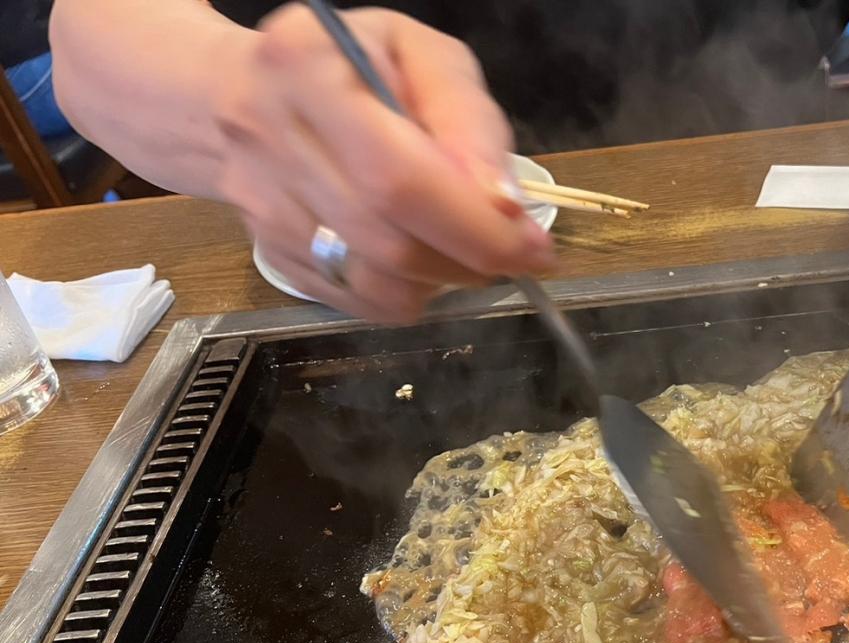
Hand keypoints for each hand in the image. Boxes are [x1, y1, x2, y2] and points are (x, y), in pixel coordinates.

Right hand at [210, 4, 554, 323]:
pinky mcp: (270, 255)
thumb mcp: (419, 56)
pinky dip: (404, 296)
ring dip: (440, 283)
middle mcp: (270, 141)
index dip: (475, 227)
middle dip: (469, 261)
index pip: (400, 179)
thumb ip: (468, 120)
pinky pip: (355, 302)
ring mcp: (263, 208)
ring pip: (373, 285)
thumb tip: (504, 204)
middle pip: (388, 243)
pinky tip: (418, 262)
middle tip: (512, 257)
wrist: (238, 94)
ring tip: (462, 251)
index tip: (532, 246)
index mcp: (307, 71)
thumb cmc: (351, 66)